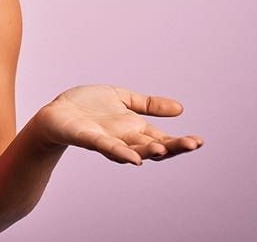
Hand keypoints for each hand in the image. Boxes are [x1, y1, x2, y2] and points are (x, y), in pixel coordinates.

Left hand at [33, 84, 202, 164]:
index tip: (199, 141)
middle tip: (193, 144)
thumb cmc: (87, 106)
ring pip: (132, 151)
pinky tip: (133, 159)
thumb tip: (180, 109)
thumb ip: (148, 104)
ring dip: (147, 152)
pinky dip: (120, 153)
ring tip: (163, 150)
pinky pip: (106, 148)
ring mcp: (107, 141)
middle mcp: (124, 139)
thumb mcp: (122, 98)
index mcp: (134, 130)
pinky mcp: (88, 138)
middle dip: (173, 148)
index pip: (162, 139)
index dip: (180, 142)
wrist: (56, 111)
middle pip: (153, 148)